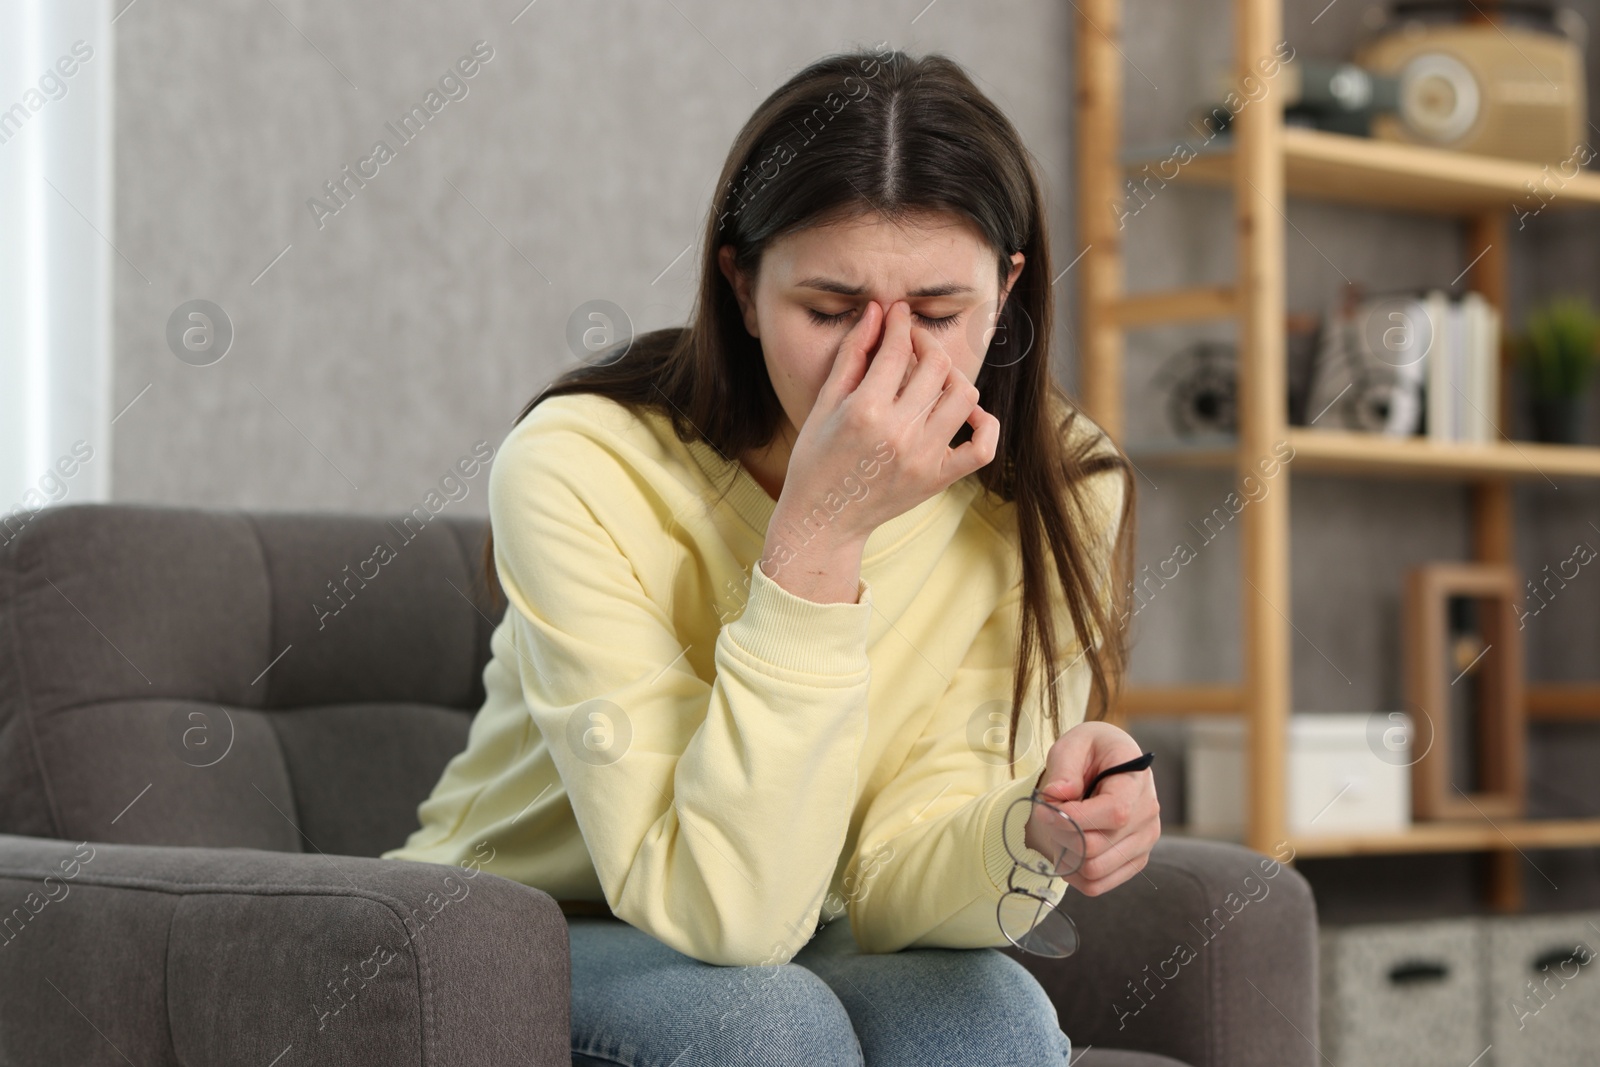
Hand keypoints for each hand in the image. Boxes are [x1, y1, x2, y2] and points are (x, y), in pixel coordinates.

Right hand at [777, 299, 999, 546]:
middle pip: (937, 365)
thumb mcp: (824, 404)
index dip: (899, 322)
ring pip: (964, 395)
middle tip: (911, 342)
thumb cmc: (816, 460)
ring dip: (951, 376)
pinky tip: (965, 412)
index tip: (897, 314)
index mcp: (865, 411)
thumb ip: (852, 356)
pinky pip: (982, 447)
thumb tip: (877, 313)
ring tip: (932, 377)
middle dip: (925, 342)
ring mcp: (923, 458)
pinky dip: (983, 423)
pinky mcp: (938, 479)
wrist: (824, 520)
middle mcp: (899, 433)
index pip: (897, 348)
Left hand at [1024, 721, 1159, 895]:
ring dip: (1065, 855)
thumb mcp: (1074, 744)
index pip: (1115, 813)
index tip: (1045, 810)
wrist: (1111, 762)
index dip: (1075, 818)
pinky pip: (1099, 885)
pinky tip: (1066, 851)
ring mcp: (1144, 842)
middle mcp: (1147, 816)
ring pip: (1095, 871)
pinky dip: (1074, 875)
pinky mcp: (1134, 861)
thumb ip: (1064, 768)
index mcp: (1137, 781)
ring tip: (1059, 831)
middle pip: (1098, 847)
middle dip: (1061, 834)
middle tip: (1047, 816)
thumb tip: (1057, 796)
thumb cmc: (1092, 751)